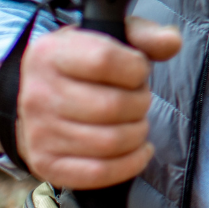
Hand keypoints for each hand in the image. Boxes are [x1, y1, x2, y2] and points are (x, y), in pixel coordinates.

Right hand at [0, 17, 182, 188]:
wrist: (36, 97)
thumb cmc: (82, 65)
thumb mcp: (108, 36)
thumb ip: (144, 35)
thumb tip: (171, 42)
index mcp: (50, 54)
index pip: (104, 60)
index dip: (135, 68)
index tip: (137, 71)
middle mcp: (38, 94)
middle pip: (112, 106)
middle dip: (140, 103)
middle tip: (139, 100)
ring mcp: (39, 132)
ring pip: (110, 142)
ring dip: (137, 133)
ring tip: (136, 122)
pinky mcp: (46, 164)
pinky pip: (98, 173)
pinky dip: (130, 164)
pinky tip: (138, 150)